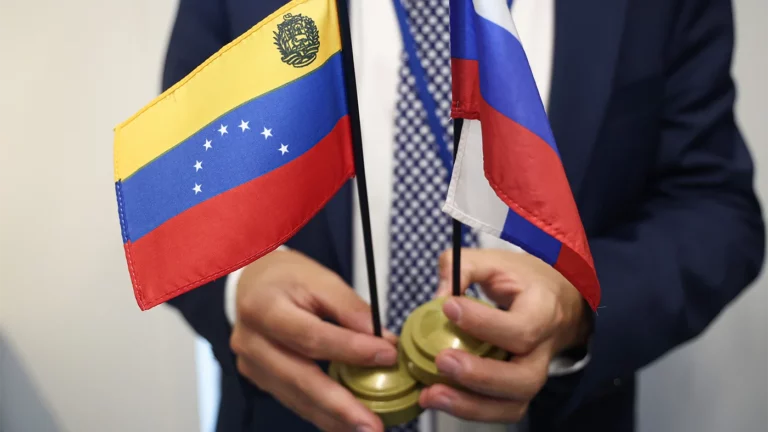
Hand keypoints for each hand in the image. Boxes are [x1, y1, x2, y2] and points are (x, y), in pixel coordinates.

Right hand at [230, 249, 396, 431]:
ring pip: (296, 397)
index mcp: (263, 307)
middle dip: (339, 404)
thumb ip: (351, 309)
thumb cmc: (289, 279)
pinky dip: (321, 414)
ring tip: (365, 427)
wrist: (253, 283)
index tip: (386, 355)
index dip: (350, 349)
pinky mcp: (258, 379)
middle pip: (299, 377)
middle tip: (371, 423)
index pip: (311, 335)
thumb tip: (383, 341)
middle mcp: (251, 340)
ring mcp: (250, 364)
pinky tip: (345, 422)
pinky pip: (293, 400)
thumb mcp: (321, 279)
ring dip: (333, 418)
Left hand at [422, 249, 590, 422]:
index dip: (483, 322)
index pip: (521, 327)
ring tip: (432, 394)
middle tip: (442, 361)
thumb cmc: (522, 280)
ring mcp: (534, 373)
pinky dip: (470, 411)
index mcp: (544, 311)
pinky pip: (502, 411)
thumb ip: (462, 266)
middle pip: (524, 377)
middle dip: (481, 375)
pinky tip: (439, 398)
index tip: (448, 307)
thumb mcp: (495, 260)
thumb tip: (437, 297)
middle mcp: (544, 349)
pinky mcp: (519, 389)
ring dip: (470, 405)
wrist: (555, 299)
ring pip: (514, 404)